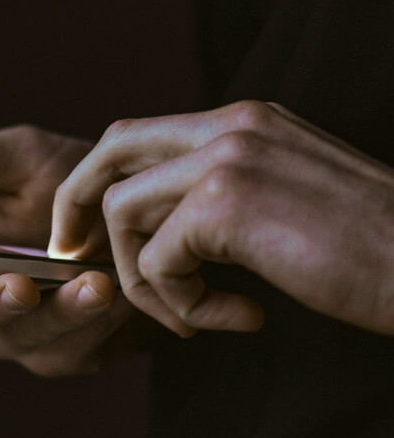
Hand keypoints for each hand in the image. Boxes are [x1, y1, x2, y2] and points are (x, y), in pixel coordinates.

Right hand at [0, 125, 154, 376]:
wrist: (145, 214)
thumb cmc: (75, 180)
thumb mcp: (24, 157)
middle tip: (22, 284)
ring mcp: (23, 330)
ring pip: (19, 339)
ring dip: (56, 315)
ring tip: (95, 283)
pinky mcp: (67, 353)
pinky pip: (69, 352)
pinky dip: (92, 327)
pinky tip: (117, 298)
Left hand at [49, 101, 393, 336]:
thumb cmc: (361, 248)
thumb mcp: (280, 199)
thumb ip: (217, 195)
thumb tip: (155, 227)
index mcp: (241, 121)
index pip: (136, 135)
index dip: (97, 181)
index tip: (84, 231)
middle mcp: (230, 125)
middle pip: (110, 152)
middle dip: (77, 205)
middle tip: (74, 256)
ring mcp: (227, 157)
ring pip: (124, 213)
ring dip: (142, 278)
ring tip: (191, 315)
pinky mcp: (226, 203)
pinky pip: (157, 262)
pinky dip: (179, 303)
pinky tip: (231, 317)